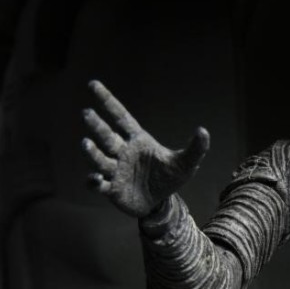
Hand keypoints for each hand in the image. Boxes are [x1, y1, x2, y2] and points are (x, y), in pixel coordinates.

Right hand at [81, 80, 209, 217]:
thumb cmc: (169, 178)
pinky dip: (93, 181)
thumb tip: (203, 130)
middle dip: (96, 125)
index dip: (107, 100)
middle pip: (106, 135)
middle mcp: (122, 152)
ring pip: (99, 158)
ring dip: (92, 151)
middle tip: (87, 113)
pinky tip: (94, 179)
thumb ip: (196, 148)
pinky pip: (98, 184)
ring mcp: (115, 170)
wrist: (160, 204)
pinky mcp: (111, 189)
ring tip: (86, 143)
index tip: (92, 84)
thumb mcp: (185, 164)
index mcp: (137, 141)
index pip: (120, 116)